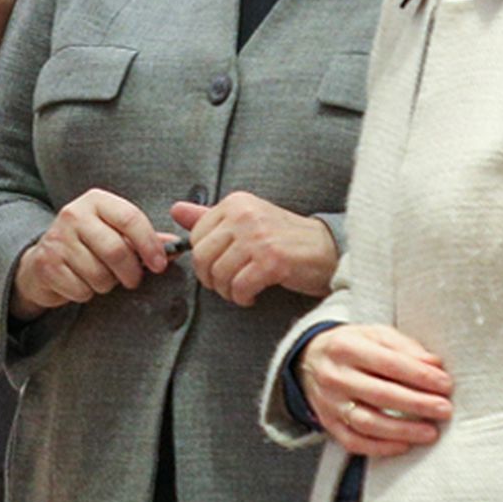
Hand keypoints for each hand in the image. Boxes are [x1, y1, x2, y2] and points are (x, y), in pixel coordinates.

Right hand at [12, 187, 173, 316]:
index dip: (150, 244)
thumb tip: (176, 247)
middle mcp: (74, 213)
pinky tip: (79, 283)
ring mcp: (58, 238)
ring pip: (100, 274)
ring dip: (106, 285)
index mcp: (96, 200)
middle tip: (132, 280)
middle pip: (116, 250)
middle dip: (131, 273)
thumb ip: (143, 239)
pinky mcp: (47, 264)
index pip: (131, 218)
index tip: (160, 265)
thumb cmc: (87, 246)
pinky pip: (81, 290)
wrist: (42, 262)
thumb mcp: (114, 233)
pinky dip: (86, 294)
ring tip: (99, 277)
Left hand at [169, 194, 336, 304]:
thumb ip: (209, 217)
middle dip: (211, 280)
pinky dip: (242, 298)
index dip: (203, 261)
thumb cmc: (284, 238)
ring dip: (228, 292)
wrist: (327, 250)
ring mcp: (258, 237)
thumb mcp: (246, 221)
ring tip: (242, 290)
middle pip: (202, 258)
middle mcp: (245, 215)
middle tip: (228, 285)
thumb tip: (175, 210)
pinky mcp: (272, 260)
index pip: (196, 237)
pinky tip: (253, 296)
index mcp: (236, 203)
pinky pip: (240, 287)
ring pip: (219, 275)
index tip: (218, 269)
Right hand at [296, 321, 450, 460]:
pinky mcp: (329, 424)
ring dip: (403, 430)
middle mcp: (335, 375)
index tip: (444, 384)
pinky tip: (404, 445)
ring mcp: (330, 403)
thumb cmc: (350, 345)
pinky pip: (355, 442)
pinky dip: (381, 447)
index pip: (388, 363)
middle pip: (380, 394)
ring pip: (368, 422)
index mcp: (347, 346)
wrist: (309, 360)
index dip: (419, 375)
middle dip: (417, 404)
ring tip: (430, 432)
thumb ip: (403, 347)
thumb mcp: (373, 333)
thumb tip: (434, 365)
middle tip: (444, 409)